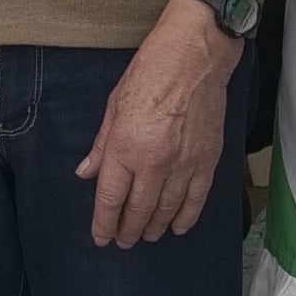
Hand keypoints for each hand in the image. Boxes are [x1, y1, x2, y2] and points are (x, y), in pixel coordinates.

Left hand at [76, 3, 238, 250]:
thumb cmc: (150, 71)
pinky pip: (196, 199)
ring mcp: (184, 163)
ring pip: (167, 210)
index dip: (103, 224)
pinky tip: (177, 226)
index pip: (110, 199)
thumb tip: (87, 173)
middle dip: (127, 231)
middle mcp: (154, 162)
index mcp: (126, 147)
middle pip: (138, 211)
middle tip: (122, 241)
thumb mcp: (114, 105)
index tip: (101, 238)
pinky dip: (186, 217)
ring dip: (153, 227)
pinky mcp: (208, 159)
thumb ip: (101, 146)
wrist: (196, 54)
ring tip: (146, 235)